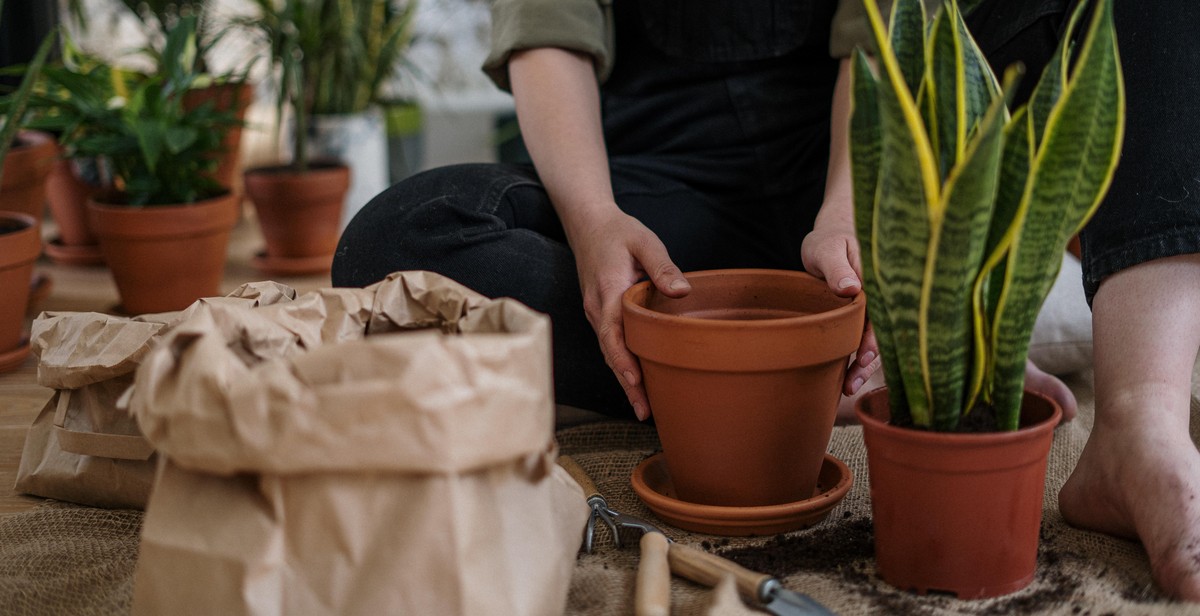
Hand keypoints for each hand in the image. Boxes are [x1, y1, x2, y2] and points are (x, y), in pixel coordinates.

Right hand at [569, 208, 689, 420]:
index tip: (636, 382)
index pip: (612, 334)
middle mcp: (596, 309)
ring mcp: (596, 313)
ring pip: (609, 353)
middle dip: (626, 384)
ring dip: (624, 380)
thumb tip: (682, 292)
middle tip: (646, 412)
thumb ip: (662, 266)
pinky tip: (636, 381)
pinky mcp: (600, 314)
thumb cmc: (618, 232)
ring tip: (644, 407)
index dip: (623, 361)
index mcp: (607, 292)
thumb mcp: (644, 241)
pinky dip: (621, 364)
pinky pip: (610, 344)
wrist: (587, 224)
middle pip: (610, 353)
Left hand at [801, 215, 879, 394]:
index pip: (882, 314)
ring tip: (849, 387)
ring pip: (875, 340)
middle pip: (882, 333)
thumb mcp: (827, 249)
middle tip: (853, 381)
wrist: (831, 238)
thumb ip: (837, 267)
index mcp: (878, 281)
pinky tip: (848, 378)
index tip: (864, 357)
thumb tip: (852, 287)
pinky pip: (865, 339)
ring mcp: (873, 309)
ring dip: (865, 365)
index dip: (875, 338)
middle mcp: (881, 298)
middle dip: (870, 359)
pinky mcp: (863, 317)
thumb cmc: (829, 241)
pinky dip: (858, 358)